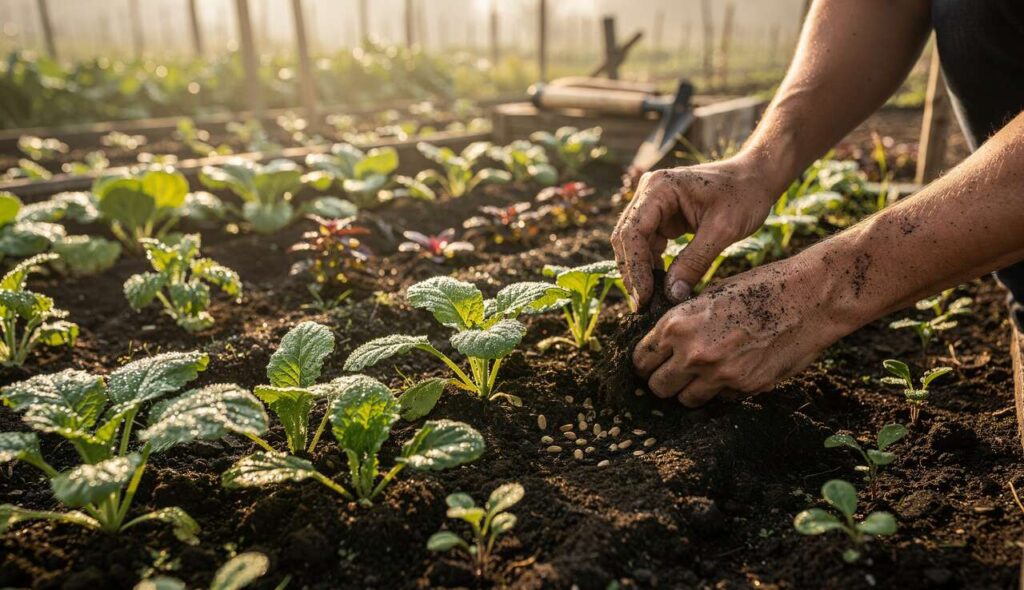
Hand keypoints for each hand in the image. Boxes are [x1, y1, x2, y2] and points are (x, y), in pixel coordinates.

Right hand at [611, 156, 781, 307]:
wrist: (757, 178)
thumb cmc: (744, 196)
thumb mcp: (723, 231)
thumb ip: (695, 262)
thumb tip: (672, 295)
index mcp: (659, 188)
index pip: (633, 232)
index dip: (635, 267)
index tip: (644, 297)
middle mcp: (649, 192)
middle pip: (626, 238)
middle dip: (633, 273)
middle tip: (643, 305)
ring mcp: (653, 204)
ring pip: (633, 244)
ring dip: (639, 272)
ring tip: (650, 300)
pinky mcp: (661, 216)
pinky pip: (647, 245)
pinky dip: (651, 266)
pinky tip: (660, 286)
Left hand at [632, 255, 850, 405]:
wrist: (808, 297)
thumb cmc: (759, 287)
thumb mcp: (710, 295)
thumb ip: (683, 322)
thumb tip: (663, 343)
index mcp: (677, 325)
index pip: (642, 359)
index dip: (646, 362)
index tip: (653, 363)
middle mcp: (693, 354)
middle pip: (657, 387)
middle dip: (663, 381)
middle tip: (675, 373)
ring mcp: (719, 375)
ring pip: (685, 400)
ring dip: (690, 390)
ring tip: (704, 374)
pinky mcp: (745, 388)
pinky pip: (719, 399)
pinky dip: (721, 390)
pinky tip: (734, 370)